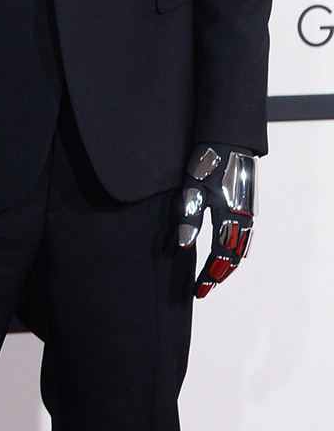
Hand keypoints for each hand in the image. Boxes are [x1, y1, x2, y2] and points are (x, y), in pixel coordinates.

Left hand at [176, 145, 255, 298]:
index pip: (219, 255)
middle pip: (234, 256)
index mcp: (229, 216)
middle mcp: (243, 218)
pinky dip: (237, 250)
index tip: (198, 290)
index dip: (208, 275)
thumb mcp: (191, 188)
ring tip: (214, 276)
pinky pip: (245, 235)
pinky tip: (228, 251)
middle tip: (203, 289)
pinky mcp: (246, 204)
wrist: (229, 139)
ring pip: (242, 248)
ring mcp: (248, 211)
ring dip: (229, 265)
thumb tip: (183, 246)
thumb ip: (188, 217)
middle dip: (218, 275)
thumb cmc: (208, 161)